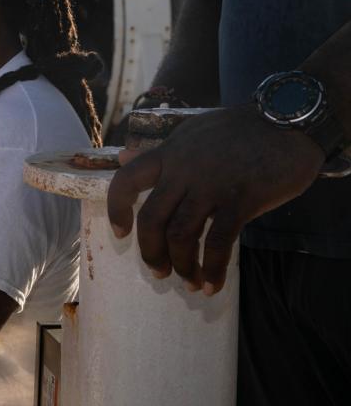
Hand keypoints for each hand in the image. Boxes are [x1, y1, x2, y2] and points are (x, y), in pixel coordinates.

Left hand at [107, 105, 323, 294]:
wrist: (287, 121)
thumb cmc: (239, 130)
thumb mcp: (190, 133)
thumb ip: (159, 152)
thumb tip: (123, 157)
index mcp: (169, 153)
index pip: (127, 180)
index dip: (118, 209)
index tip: (121, 233)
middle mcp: (183, 170)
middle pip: (152, 219)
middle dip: (151, 252)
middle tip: (159, 271)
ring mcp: (211, 186)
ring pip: (181, 235)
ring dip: (182, 265)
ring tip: (189, 283)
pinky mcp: (241, 200)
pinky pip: (218, 243)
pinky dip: (212, 269)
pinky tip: (212, 284)